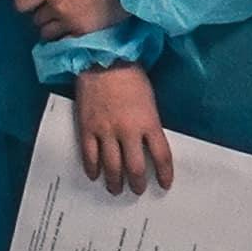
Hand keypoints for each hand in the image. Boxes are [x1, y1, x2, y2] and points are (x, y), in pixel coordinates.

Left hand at [10, 0, 122, 42]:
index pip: (21, 3)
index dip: (25, 1)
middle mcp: (56, 8)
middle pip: (36, 19)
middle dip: (42, 12)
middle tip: (54, 5)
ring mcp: (70, 23)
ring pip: (47, 33)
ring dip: (51, 27)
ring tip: (62, 18)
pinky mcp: (84, 33)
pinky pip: (64, 40)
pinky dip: (65, 35)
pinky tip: (73, 26)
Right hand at [70, 60, 174, 195]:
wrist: (102, 60)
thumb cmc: (130, 76)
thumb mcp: (149, 100)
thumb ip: (149, 123)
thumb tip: (147, 145)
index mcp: (149, 123)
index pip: (161, 156)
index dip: (164, 174)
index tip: (164, 184)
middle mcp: (128, 131)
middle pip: (135, 167)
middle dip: (137, 183)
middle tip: (137, 190)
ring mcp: (106, 131)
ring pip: (112, 166)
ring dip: (115, 182)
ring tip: (116, 189)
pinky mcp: (87, 128)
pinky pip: (89, 155)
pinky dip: (92, 168)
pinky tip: (95, 175)